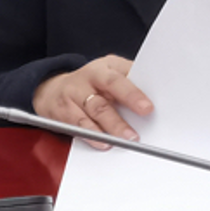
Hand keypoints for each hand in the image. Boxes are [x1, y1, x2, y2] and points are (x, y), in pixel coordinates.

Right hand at [32, 55, 153, 148]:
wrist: (54, 87)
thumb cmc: (92, 81)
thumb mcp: (110, 71)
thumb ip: (130, 79)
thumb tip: (156, 93)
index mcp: (104, 67)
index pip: (119, 79)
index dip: (133, 94)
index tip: (148, 108)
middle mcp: (87, 79)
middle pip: (104, 98)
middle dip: (119, 118)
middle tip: (134, 134)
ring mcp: (73, 95)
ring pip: (93, 113)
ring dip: (109, 129)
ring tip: (124, 140)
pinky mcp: (63, 112)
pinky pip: (78, 126)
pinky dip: (92, 136)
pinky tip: (103, 143)